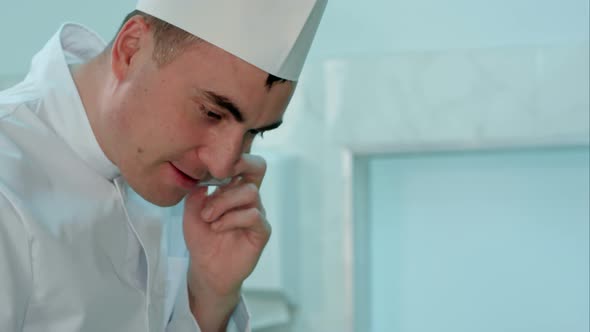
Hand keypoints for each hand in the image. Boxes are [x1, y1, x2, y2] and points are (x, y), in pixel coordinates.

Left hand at [182, 154, 270, 328]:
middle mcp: (249, 197)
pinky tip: (217, 227)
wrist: (206, 269)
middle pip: (258, 167)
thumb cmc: (202, 238)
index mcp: (234, 187)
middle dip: (240, 165)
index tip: (212, 164)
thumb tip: (204, 180)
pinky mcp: (262, 231)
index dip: (234, 155)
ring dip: (223, 202)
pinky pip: (253, 215)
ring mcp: (257, 213)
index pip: (244, 162)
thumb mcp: (191, 212)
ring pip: (250, 192)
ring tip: (208, 217)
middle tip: (218, 177)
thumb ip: (196, 193)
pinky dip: (231, 218)